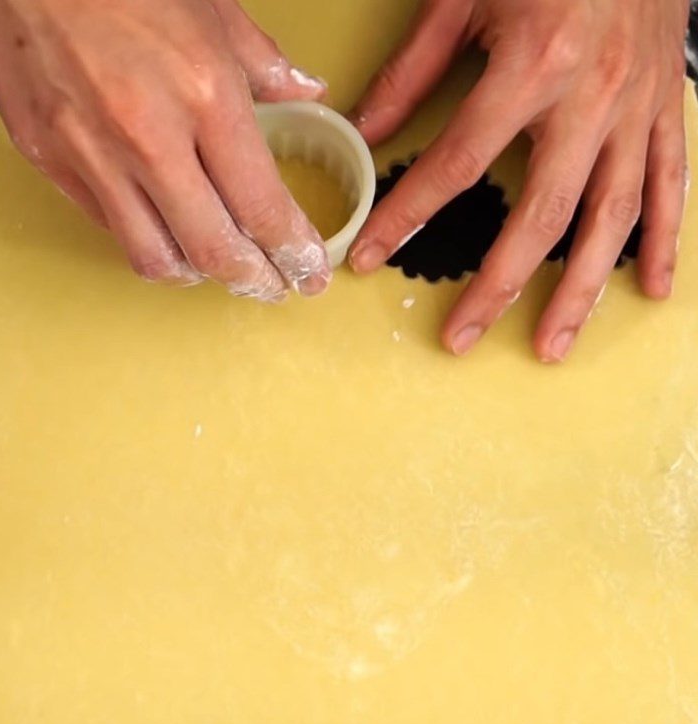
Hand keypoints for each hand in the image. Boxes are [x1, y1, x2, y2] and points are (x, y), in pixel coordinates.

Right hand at [0, 0, 331, 300]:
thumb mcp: (210, 3)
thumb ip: (263, 61)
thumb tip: (305, 89)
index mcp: (204, 94)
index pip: (262, 207)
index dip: (294, 253)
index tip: (309, 272)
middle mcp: (149, 137)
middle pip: (214, 251)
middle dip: (255, 281)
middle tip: (274, 288)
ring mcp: (91, 153)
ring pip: (155, 258)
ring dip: (197, 273)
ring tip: (219, 267)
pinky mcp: (47, 158)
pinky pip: (109, 226)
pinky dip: (147, 239)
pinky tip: (165, 229)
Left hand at [348, 0, 690, 360]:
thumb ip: (413, 70)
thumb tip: (365, 130)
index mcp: (533, 67)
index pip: (456, 164)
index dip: (407, 216)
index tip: (372, 257)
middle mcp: (591, 100)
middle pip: (539, 216)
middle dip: (496, 287)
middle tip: (461, 339)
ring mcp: (637, 110)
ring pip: (610, 220)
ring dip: (579, 292)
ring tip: (552, 347)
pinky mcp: (668, 109)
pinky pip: (670, 185)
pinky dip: (663, 243)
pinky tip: (647, 292)